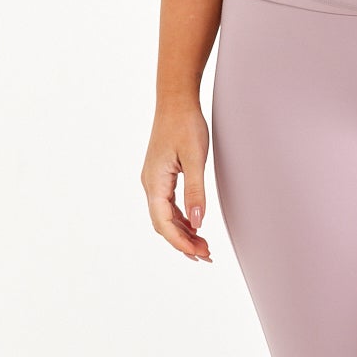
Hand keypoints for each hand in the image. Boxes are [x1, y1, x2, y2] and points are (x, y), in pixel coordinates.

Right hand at [142, 98, 211, 262]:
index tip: (198, 254)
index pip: (164, 223)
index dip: (180, 242)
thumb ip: (196, 191)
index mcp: (154, 182)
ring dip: (183, 233)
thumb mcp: (195, 159)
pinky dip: (182, 220)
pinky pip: (168, 206)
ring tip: (204, 246)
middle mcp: (150, 185)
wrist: (176, 101)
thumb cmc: (186, 125)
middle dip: (183, 243)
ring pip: (165, 217)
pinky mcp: (161, 176)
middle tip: (207, 255)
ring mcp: (154, 181)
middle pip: (163, 224)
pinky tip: (196, 226)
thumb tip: (198, 223)